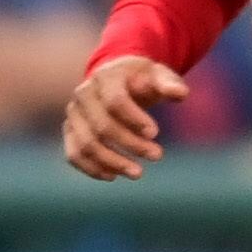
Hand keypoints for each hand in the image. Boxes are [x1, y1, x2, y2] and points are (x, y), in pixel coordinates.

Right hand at [64, 57, 183, 179]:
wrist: (119, 80)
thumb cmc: (143, 79)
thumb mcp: (158, 75)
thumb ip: (169, 84)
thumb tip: (180, 94)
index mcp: (105, 77)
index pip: (115, 101)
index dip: (134, 119)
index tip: (154, 133)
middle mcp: (84, 94)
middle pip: (102, 126)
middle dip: (130, 145)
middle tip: (157, 155)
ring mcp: (74, 113)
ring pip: (87, 144)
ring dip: (112, 162)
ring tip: (138, 173)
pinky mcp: (71, 130)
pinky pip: (74, 154)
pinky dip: (91, 168)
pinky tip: (113, 176)